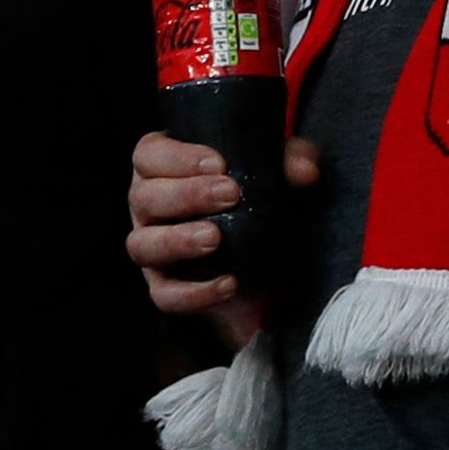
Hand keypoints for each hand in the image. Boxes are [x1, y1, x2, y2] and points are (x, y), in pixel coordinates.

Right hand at [128, 129, 320, 334]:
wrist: (261, 255)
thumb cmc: (254, 195)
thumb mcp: (275, 171)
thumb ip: (290, 161)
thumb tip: (306, 172)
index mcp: (161, 166)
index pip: (150, 154)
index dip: (178, 157)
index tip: (219, 163)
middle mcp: (147, 205)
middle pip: (144, 197)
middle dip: (186, 194)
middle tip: (230, 195)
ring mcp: (150, 247)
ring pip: (142, 245)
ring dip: (177, 241)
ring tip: (215, 239)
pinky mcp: (164, 286)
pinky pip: (164, 295)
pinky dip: (193, 293)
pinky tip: (229, 283)